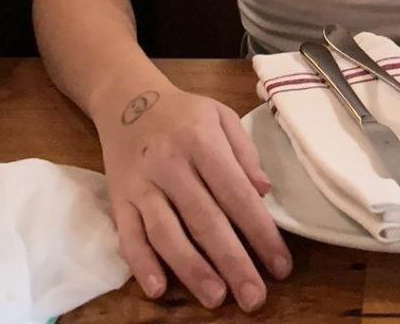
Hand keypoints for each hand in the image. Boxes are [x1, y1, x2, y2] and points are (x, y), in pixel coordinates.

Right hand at [96, 84, 291, 311]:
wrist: (126, 100)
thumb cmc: (184, 113)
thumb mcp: (221, 116)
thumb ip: (245, 153)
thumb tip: (265, 192)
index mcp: (201, 140)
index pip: (236, 193)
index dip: (260, 232)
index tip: (281, 266)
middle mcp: (170, 164)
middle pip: (204, 219)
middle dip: (233, 262)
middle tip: (254, 298)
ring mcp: (142, 184)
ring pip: (166, 233)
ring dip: (191, 269)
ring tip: (216, 298)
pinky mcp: (119, 200)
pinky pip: (128, 236)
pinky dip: (141, 264)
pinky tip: (158, 289)